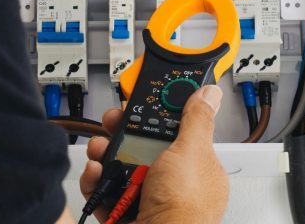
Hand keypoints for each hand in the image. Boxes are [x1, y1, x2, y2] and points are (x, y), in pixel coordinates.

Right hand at [80, 86, 229, 223]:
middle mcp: (173, 185)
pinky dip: (97, 180)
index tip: (142, 102)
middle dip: (124, 132)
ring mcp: (148, 200)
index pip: (178, 133)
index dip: (158, 115)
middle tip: (113, 121)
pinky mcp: (124, 213)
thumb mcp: (190, 152)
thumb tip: (209, 94)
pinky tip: (96, 171)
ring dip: (105, 154)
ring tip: (100, 147)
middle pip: (144, 147)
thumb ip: (197, 120)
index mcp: (197, 169)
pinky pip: (105, 191)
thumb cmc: (184, 209)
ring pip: (121, 168)